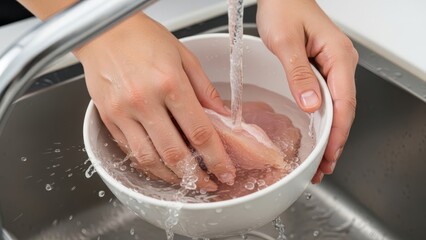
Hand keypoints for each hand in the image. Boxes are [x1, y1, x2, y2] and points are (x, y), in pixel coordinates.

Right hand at [74, 13, 235, 190]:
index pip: (199, 132)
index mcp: (169, 83)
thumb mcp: (183, 55)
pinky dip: (148, 165)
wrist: (103, 32)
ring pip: (149, 159)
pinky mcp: (108, 118)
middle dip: (196, 177)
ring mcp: (122, 112)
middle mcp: (144, 101)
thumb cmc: (142, 37)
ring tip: (187, 181)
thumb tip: (221, 115)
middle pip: (175, 154)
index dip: (217, 158)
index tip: (226, 171)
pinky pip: (129, 151)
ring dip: (172, 177)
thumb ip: (204, 88)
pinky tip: (161, 168)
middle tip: (208, 184)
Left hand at [256, 0, 357, 182]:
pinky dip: (323, 119)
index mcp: (338, 56)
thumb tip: (313, 105)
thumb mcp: (285, 41)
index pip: (344, 103)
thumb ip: (298, 74)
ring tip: (321, 159)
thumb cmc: (284, 8)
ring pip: (336, 107)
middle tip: (323, 167)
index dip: (337, 133)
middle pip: (344, 110)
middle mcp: (340, 63)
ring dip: (329, 133)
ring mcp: (332, 66)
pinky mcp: (321, 68)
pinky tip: (317, 133)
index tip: (330, 156)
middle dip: (335, 141)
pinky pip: (327, 98)